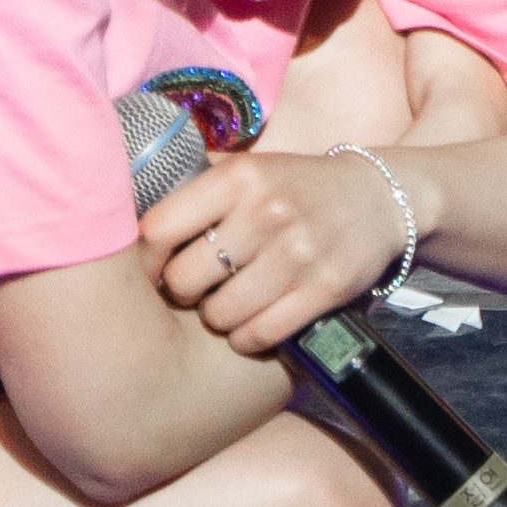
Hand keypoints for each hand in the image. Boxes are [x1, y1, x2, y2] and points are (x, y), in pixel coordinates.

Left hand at [138, 147, 421, 356]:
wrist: (379, 198)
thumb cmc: (295, 187)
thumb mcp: (248, 168)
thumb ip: (196, 183)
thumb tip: (127, 199)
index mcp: (237, 178)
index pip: (157, 229)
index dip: (146, 258)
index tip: (152, 266)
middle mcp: (265, 212)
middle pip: (185, 279)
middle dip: (181, 291)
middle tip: (193, 288)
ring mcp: (297, 253)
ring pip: (221, 314)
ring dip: (215, 318)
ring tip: (223, 305)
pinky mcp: (324, 289)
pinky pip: (261, 334)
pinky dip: (247, 338)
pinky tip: (249, 325)